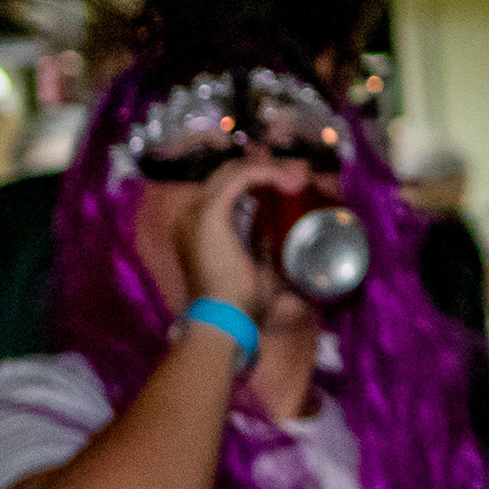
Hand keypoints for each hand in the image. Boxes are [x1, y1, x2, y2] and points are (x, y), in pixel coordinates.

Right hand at [176, 150, 310, 315]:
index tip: (290, 183)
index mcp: (197, 227)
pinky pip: (241, 178)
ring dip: (269, 169)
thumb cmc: (239, 302)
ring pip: (234, 171)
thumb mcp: (257, 267)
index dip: (258, 178)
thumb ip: (265, 248)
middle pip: (229, 174)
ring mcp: (196, 212)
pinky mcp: (209, 213)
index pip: (225, 188)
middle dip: (266, 169)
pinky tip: (286, 179)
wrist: (222, 319)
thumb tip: (283, 235)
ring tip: (296, 178)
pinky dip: (266, 173)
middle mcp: (190, 215)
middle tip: (297, 177)